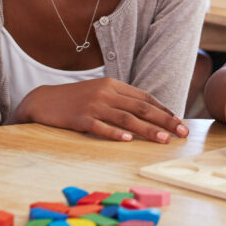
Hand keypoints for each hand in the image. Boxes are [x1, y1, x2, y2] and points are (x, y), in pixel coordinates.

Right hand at [18, 78, 189, 142]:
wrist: (43, 100)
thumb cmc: (75, 99)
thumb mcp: (100, 93)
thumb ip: (120, 99)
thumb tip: (146, 113)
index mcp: (113, 85)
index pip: (145, 97)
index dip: (164, 109)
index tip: (179, 121)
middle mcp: (106, 93)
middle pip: (141, 108)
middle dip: (165, 121)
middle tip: (182, 132)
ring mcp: (93, 105)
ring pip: (126, 118)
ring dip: (148, 130)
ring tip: (164, 140)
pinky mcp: (80, 118)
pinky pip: (101, 127)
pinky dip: (115, 133)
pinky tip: (128, 140)